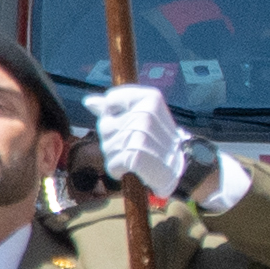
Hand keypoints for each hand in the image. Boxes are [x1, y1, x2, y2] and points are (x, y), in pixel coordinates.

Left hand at [90, 82, 221, 204]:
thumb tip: (88, 102)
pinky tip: (133, 169)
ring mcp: (139, 134)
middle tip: (135, 144)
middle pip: (105, 125)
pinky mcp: (134, 156)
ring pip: (106, 146)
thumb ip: (115, 108)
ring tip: (136, 157)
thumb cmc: (160, 142)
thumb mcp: (143, 116)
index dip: (115, 115)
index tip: (130, 124)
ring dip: (116, 156)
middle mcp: (145, 113)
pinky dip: (118, 170)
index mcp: (150, 97)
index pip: (111, 99)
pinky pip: (111, 164)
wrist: (181, 169)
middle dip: (114, 139)